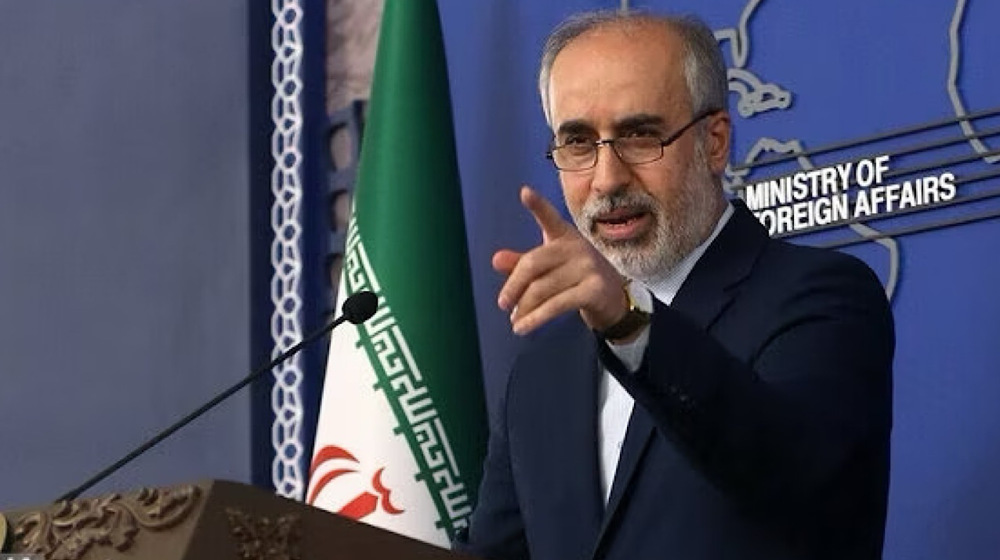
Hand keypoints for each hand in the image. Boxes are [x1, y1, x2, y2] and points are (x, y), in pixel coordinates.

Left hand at [494, 186, 628, 334]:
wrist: (612, 300)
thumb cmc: (574, 278)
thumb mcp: (549, 268)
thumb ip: (522, 263)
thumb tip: (496, 260)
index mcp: (564, 236)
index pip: (549, 218)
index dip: (537, 205)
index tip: (524, 192)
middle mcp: (576, 247)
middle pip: (533, 264)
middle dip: (513, 286)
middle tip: (503, 303)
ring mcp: (587, 267)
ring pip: (542, 289)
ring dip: (524, 308)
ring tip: (515, 319)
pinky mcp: (593, 289)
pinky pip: (556, 305)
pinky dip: (535, 319)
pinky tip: (522, 327)